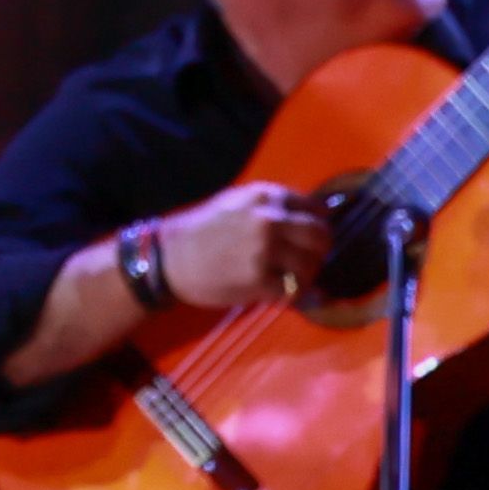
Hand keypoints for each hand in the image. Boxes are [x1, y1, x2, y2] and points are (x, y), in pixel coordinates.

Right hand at [155, 179, 336, 309]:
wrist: (168, 259)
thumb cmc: (202, 230)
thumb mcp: (236, 202)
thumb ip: (271, 206)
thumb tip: (313, 214)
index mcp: (264, 196)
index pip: (314, 208)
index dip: (317, 224)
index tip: (310, 236)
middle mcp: (268, 219)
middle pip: (320, 235)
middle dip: (319, 250)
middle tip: (308, 259)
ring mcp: (264, 251)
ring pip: (311, 265)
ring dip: (306, 274)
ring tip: (291, 277)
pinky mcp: (259, 280)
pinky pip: (294, 289)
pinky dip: (291, 293)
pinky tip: (279, 290)